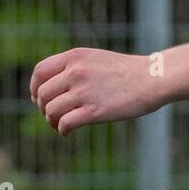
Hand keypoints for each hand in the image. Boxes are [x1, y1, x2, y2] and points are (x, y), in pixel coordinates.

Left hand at [29, 47, 162, 136]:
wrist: (154, 78)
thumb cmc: (128, 71)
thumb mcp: (97, 59)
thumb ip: (75, 67)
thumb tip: (53, 87)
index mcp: (75, 57)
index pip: (40, 72)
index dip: (35, 88)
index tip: (39, 99)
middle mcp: (76, 72)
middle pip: (43, 94)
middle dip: (44, 108)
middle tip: (52, 115)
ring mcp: (85, 91)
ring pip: (51, 110)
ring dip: (52, 121)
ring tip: (60, 125)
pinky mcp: (95, 111)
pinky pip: (66, 123)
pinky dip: (62, 130)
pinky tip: (66, 132)